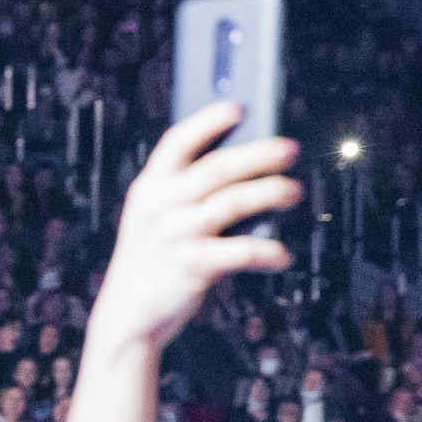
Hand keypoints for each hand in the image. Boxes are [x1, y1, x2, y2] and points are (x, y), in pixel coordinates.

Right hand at [83, 102, 298, 358]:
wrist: (127, 314)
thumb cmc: (153, 259)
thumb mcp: (155, 218)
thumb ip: (186, 193)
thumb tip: (246, 165)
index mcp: (148, 188)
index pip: (176, 143)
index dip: (207, 122)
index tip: (238, 107)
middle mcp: (159, 208)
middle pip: (215, 169)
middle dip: (257, 155)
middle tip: (290, 148)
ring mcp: (174, 237)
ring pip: (232, 204)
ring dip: (269, 194)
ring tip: (294, 192)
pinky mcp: (191, 268)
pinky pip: (240, 252)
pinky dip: (267, 252)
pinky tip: (282, 254)